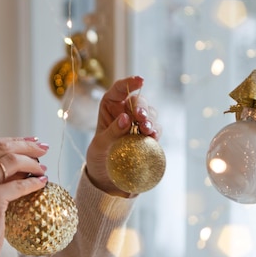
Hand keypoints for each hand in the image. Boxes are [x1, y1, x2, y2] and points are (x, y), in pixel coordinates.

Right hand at [0, 137, 48, 256]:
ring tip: (43, 169)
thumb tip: (24, 154)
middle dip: (27, 146)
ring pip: (12, 162)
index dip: (14, 140)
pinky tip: (43, 183)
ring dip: (33, 163)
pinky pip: (20, 185)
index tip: (33, 140)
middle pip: (1, 148)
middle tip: (44, 148)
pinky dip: (34, 182)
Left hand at [85, 76, 160, 196]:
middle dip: (142, 107)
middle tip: (140, 117)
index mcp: (110, 106)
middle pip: (139, 101)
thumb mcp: (100, 145)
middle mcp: (126, 110)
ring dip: (150, 119)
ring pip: (150, 113)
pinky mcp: (147, 135)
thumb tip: (126, 118)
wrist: (107, 175)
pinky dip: (156, 131)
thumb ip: (112, 132)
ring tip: (147, 129)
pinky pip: (156, 129)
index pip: (119, 89)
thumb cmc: (99, 155)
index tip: (140, 80)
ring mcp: (138, 122)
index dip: (130, 82)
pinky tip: (153, 136)